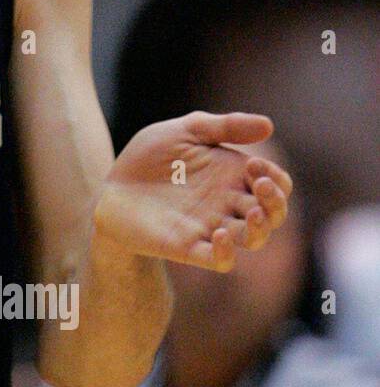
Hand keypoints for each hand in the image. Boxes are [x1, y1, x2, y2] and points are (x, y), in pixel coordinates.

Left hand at [93, 112, 291, 271]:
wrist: (110, 185)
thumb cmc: (149, 157)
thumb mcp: (185, 131)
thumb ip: (224, 126)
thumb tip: (269, 125)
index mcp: (233, 176)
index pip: (276, 184)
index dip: (276, 178)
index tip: (254, 164)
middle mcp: (228, 204)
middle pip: (272, 213)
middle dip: (276, 202)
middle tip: (261, 185)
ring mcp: (210, 227)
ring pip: (253, 238)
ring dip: (260, 228)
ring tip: (252, 212)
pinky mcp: (188, 247)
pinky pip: (220, 261)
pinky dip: (227, 253)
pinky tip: (221, 234)